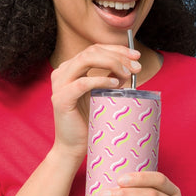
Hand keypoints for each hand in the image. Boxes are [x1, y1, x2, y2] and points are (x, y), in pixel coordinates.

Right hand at [49, 44, 140, 159]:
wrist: (73, 147)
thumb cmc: (88, 122)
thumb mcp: (102, 95)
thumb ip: (111, 79)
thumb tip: (129, 68)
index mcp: (71, 68)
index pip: (95, 49)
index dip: (117, 49)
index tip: (137, 56)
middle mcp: (62, 72)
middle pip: (92, 51)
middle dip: (118, 55)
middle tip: (137, 67)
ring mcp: (59, 84)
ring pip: (86, 59)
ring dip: (112, 63)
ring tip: (128, 75)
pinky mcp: (61, 99)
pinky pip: (83, 82)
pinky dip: (101, 80)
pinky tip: (115, 84)